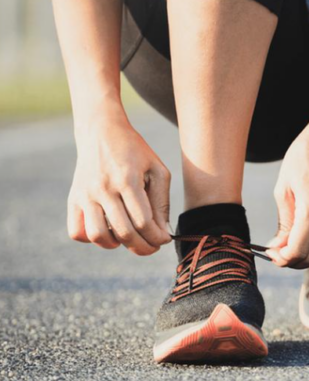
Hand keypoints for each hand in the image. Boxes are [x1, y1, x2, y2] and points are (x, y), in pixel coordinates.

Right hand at [67, 110, 170, 254]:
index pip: (142, 221)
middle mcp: (102, 188)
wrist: (102, 133)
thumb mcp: (157, 170)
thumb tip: (161, 233)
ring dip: (117, 244)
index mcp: (127, 179)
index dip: (156, 237)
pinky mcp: (73, 199)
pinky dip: (92, 238)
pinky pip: (76, 231)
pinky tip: (108, 230)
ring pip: (98, 236)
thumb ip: (161, 202)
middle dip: (143, 247)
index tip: (164, 239)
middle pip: (123, 232)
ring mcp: (84, 195)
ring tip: (129, 238)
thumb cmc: (136, 153)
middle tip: (152, 247)